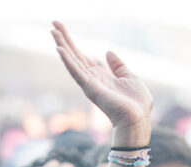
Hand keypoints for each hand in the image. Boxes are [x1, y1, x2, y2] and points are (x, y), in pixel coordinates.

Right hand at [51, 21, 151, 144]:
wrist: (138, 119)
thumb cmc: (136, 103)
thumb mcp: (129, 77)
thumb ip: (118, 65)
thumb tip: (107, 52)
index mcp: (100, 76)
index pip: (82, 57)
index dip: (72, 43)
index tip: (63, 30)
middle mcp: (91, 79)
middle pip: (74, 55)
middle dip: (64, 39)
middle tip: (53, 24)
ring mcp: (89, 84)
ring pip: (72, 61)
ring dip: (62, 45)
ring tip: (53, 31)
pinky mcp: (90, 88)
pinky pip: (76, 72)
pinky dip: (67, 60)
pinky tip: (59, 49)